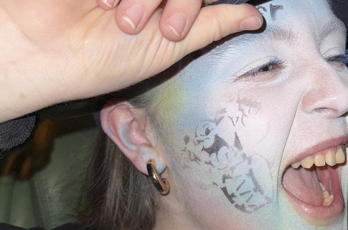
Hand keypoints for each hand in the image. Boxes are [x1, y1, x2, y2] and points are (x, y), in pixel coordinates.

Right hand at [0, 0, 261, 121]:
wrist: (46, 52)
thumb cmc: (107, 60)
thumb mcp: (169, 49)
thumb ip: (210, 26)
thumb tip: (255, 16)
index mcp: (172, 4)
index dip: (205, 3)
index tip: (185, 24)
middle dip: (182, 0)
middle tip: (163, 28)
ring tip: (121, 20)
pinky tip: (102, 2)